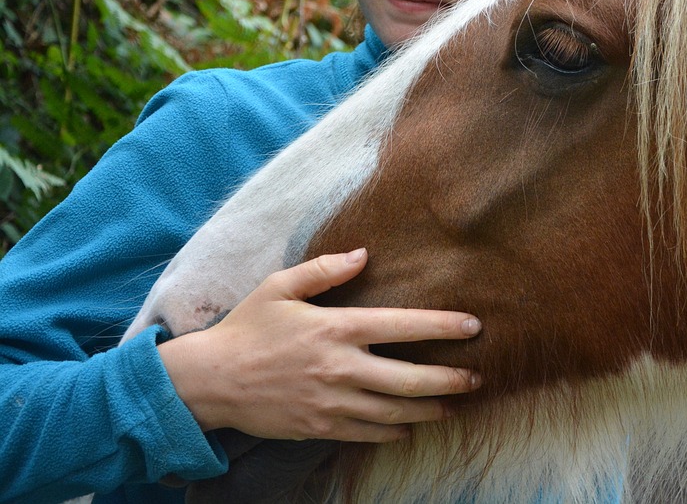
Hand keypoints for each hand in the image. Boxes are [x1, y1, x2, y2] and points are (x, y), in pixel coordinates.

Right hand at [157, 248, 480, 442]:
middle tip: (476, 378)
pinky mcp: (319, 427)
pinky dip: (394, 431)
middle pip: (409, 379)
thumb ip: (324, 269)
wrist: (209, 381)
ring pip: (394, 412)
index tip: (473, 326)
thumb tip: (364, 254)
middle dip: (449, 380)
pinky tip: (409, 426)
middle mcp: (339, 367)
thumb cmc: (247, 328)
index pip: (402, 326)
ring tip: (454, 406)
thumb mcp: (280, 286)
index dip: (442, 326)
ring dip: (430, 410)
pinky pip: (368, 433)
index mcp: (335, 328)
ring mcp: (331, 402)